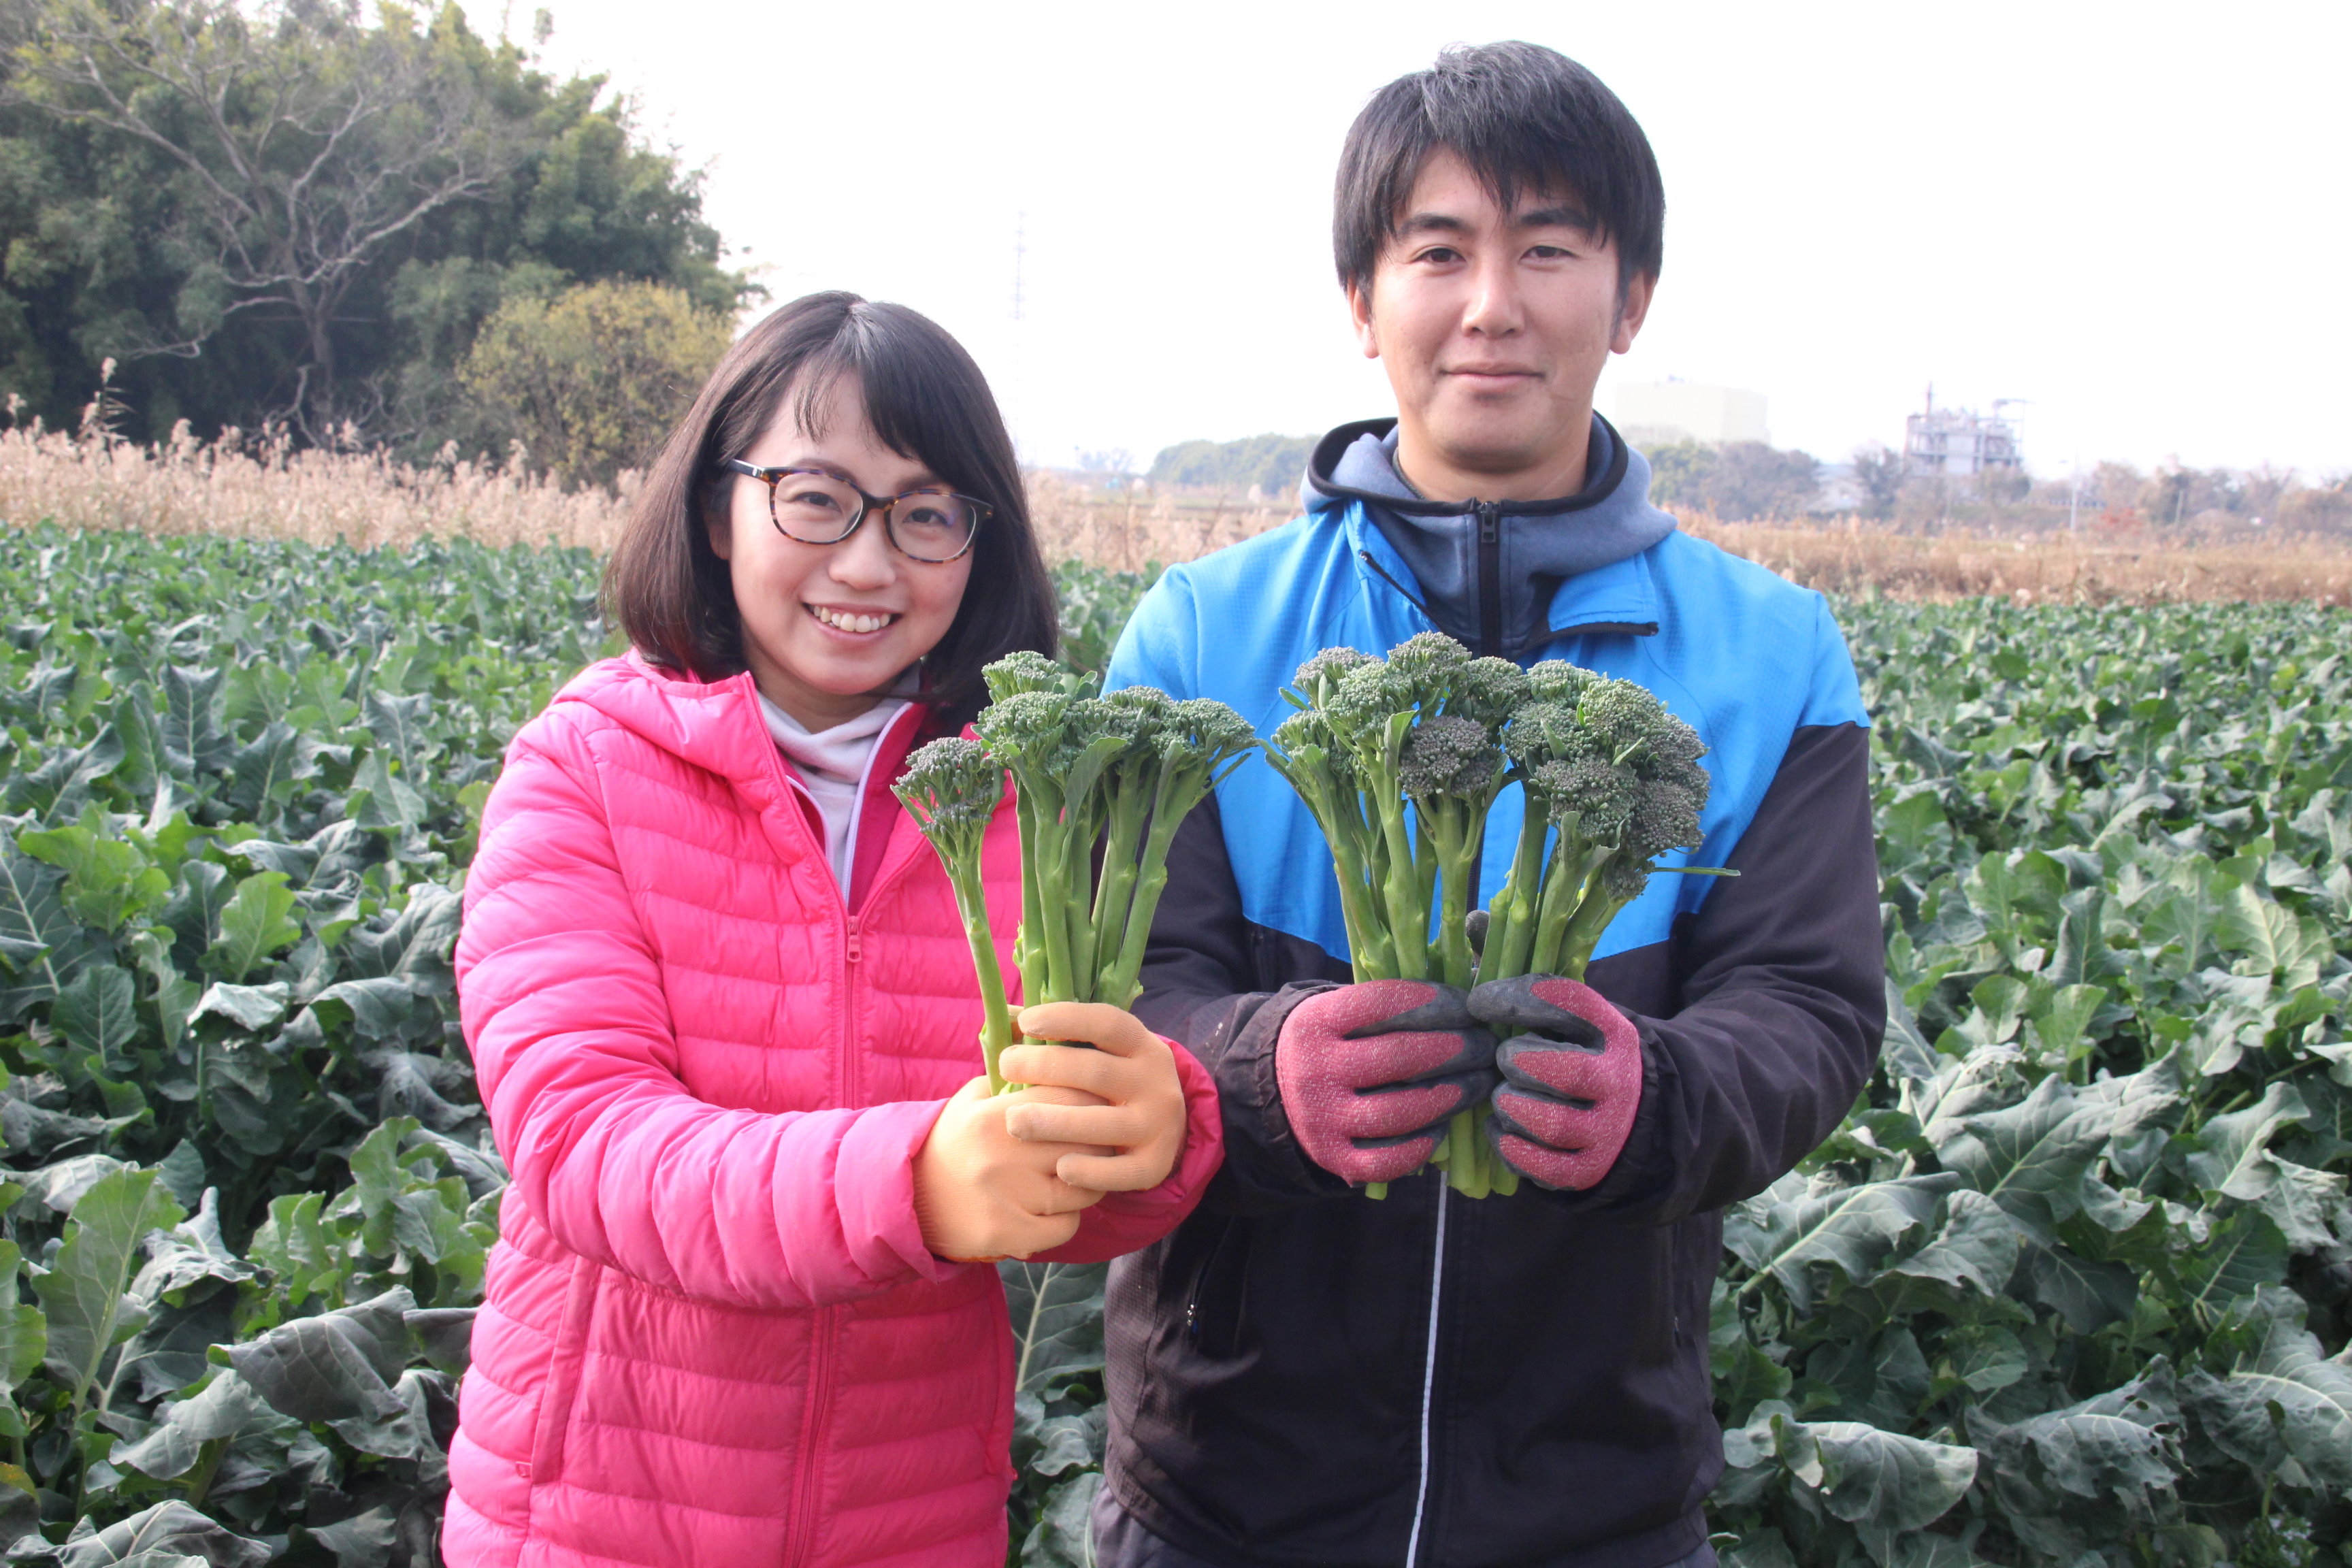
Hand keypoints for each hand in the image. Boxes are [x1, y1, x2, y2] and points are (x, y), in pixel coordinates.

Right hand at [913, 1078, 1104, 1261]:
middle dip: (1099, 1143)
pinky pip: (1067, 1227)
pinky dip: (1065, 1220)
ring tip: (1071, 1176)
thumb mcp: (974, 1098)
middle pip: (1087, 1144)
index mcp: (996, 1116)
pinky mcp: (1009, 1235)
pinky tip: (1049, 1210)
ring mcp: (1006, 1199)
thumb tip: (1067, 1054)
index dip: (1094, 1103)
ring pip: (1084, 1189)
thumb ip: (1018, 1076)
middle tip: (1094, 1143)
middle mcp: (1002, 1156)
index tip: (1096, 1108)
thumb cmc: (954, 1140)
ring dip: (1085, 1184)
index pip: (1073, 1100)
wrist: (908, 1196)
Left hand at [1001, 1003, 1186, 1192]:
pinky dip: (1091, 1171)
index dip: (1067, 1019)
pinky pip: (1121, 1172)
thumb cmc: (1110, 1085)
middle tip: (1006, 1066)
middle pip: (1097, 1072)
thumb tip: (1005, 1018)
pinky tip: (1060, 1168)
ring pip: (1105, 1124)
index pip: (1108, 1023)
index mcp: (1142, 1046)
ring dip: (1056, 1123)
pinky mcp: (1155, 1165)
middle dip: (1046, 1068)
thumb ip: (1057, 1035)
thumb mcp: (1098, 1053)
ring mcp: (1157, 1125)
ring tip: (1014, 1122)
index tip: (1027, 1022)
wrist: (1163, 1130)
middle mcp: (1155, 1082)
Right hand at [1274, 980, 1494, 1184]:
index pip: (1382, 1004)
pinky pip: (1386, 1160)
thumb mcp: (1339, 1012)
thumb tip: (1466, 1004)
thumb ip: (1388, 1007)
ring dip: (1452, 1096)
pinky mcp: (1333, 1158)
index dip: (1436, 1002)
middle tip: (1486, 1046)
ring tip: (1479, 1083)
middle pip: (1398, 1058)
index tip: (1469, 1006)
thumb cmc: (1330, 1042)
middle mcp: (1314, 1070)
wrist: (1273, 1089)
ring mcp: (1321, 1119)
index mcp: (1316, 1022)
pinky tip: (1442, 1126)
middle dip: (1457, 1050)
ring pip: (1398, 1112)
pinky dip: (1422, 1145)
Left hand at [1468, 974, 1642, 1191]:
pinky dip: (1509, 1144)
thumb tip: (1476, 918)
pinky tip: (1499, 1126)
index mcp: (1612, 1030)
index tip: (1479, 1001)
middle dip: (1515, 1059)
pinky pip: (1541, 1164)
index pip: (1566, 1002)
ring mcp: (1607, 1129)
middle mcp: (1617, 1079)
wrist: (1636, 1115)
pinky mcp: (1589, 1169)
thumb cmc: (1579, 1052)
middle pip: (1559, 1068)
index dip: (1514, 997)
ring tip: (1503, 1093)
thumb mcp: (1566, 1013)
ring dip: (1511, 1104)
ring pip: (1549, 1121)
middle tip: (1502, 1056)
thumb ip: (1521, 970)